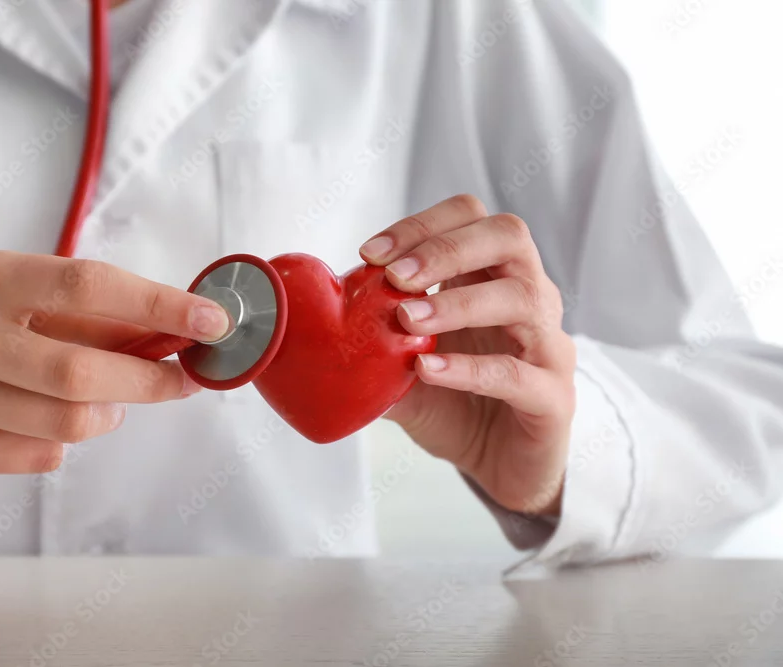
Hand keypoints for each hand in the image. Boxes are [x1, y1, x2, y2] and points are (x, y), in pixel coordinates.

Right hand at [0, 251, 229, 473]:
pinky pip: (40, 457)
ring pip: (67, 424)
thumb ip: (82, 310)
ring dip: (108, 414)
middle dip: (150, 381)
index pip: (87, 287)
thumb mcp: (8, 287)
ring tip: (107, 402)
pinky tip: (52, 422)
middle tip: (181, 380)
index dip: (158, 304)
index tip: (210, 321)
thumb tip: (168, 328)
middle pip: (82, 372)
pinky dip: (66, 442)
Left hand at [359, 195, 575, 515]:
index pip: (469, 218)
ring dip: (457, 303)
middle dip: (445, 248)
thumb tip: (309, 329)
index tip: (370, 254)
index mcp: (491, 277)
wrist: (500, 467)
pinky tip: (428, 368)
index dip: (421, 225)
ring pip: (521, 298)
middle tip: (396, 276)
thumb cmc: (456, 405)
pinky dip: (469, 368)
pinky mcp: (554, 397)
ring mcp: (547, 345)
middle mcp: (528, 298)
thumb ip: (368, 345)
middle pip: (508, 237)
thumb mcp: (401, 369)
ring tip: (406, 320)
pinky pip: (518, 372)